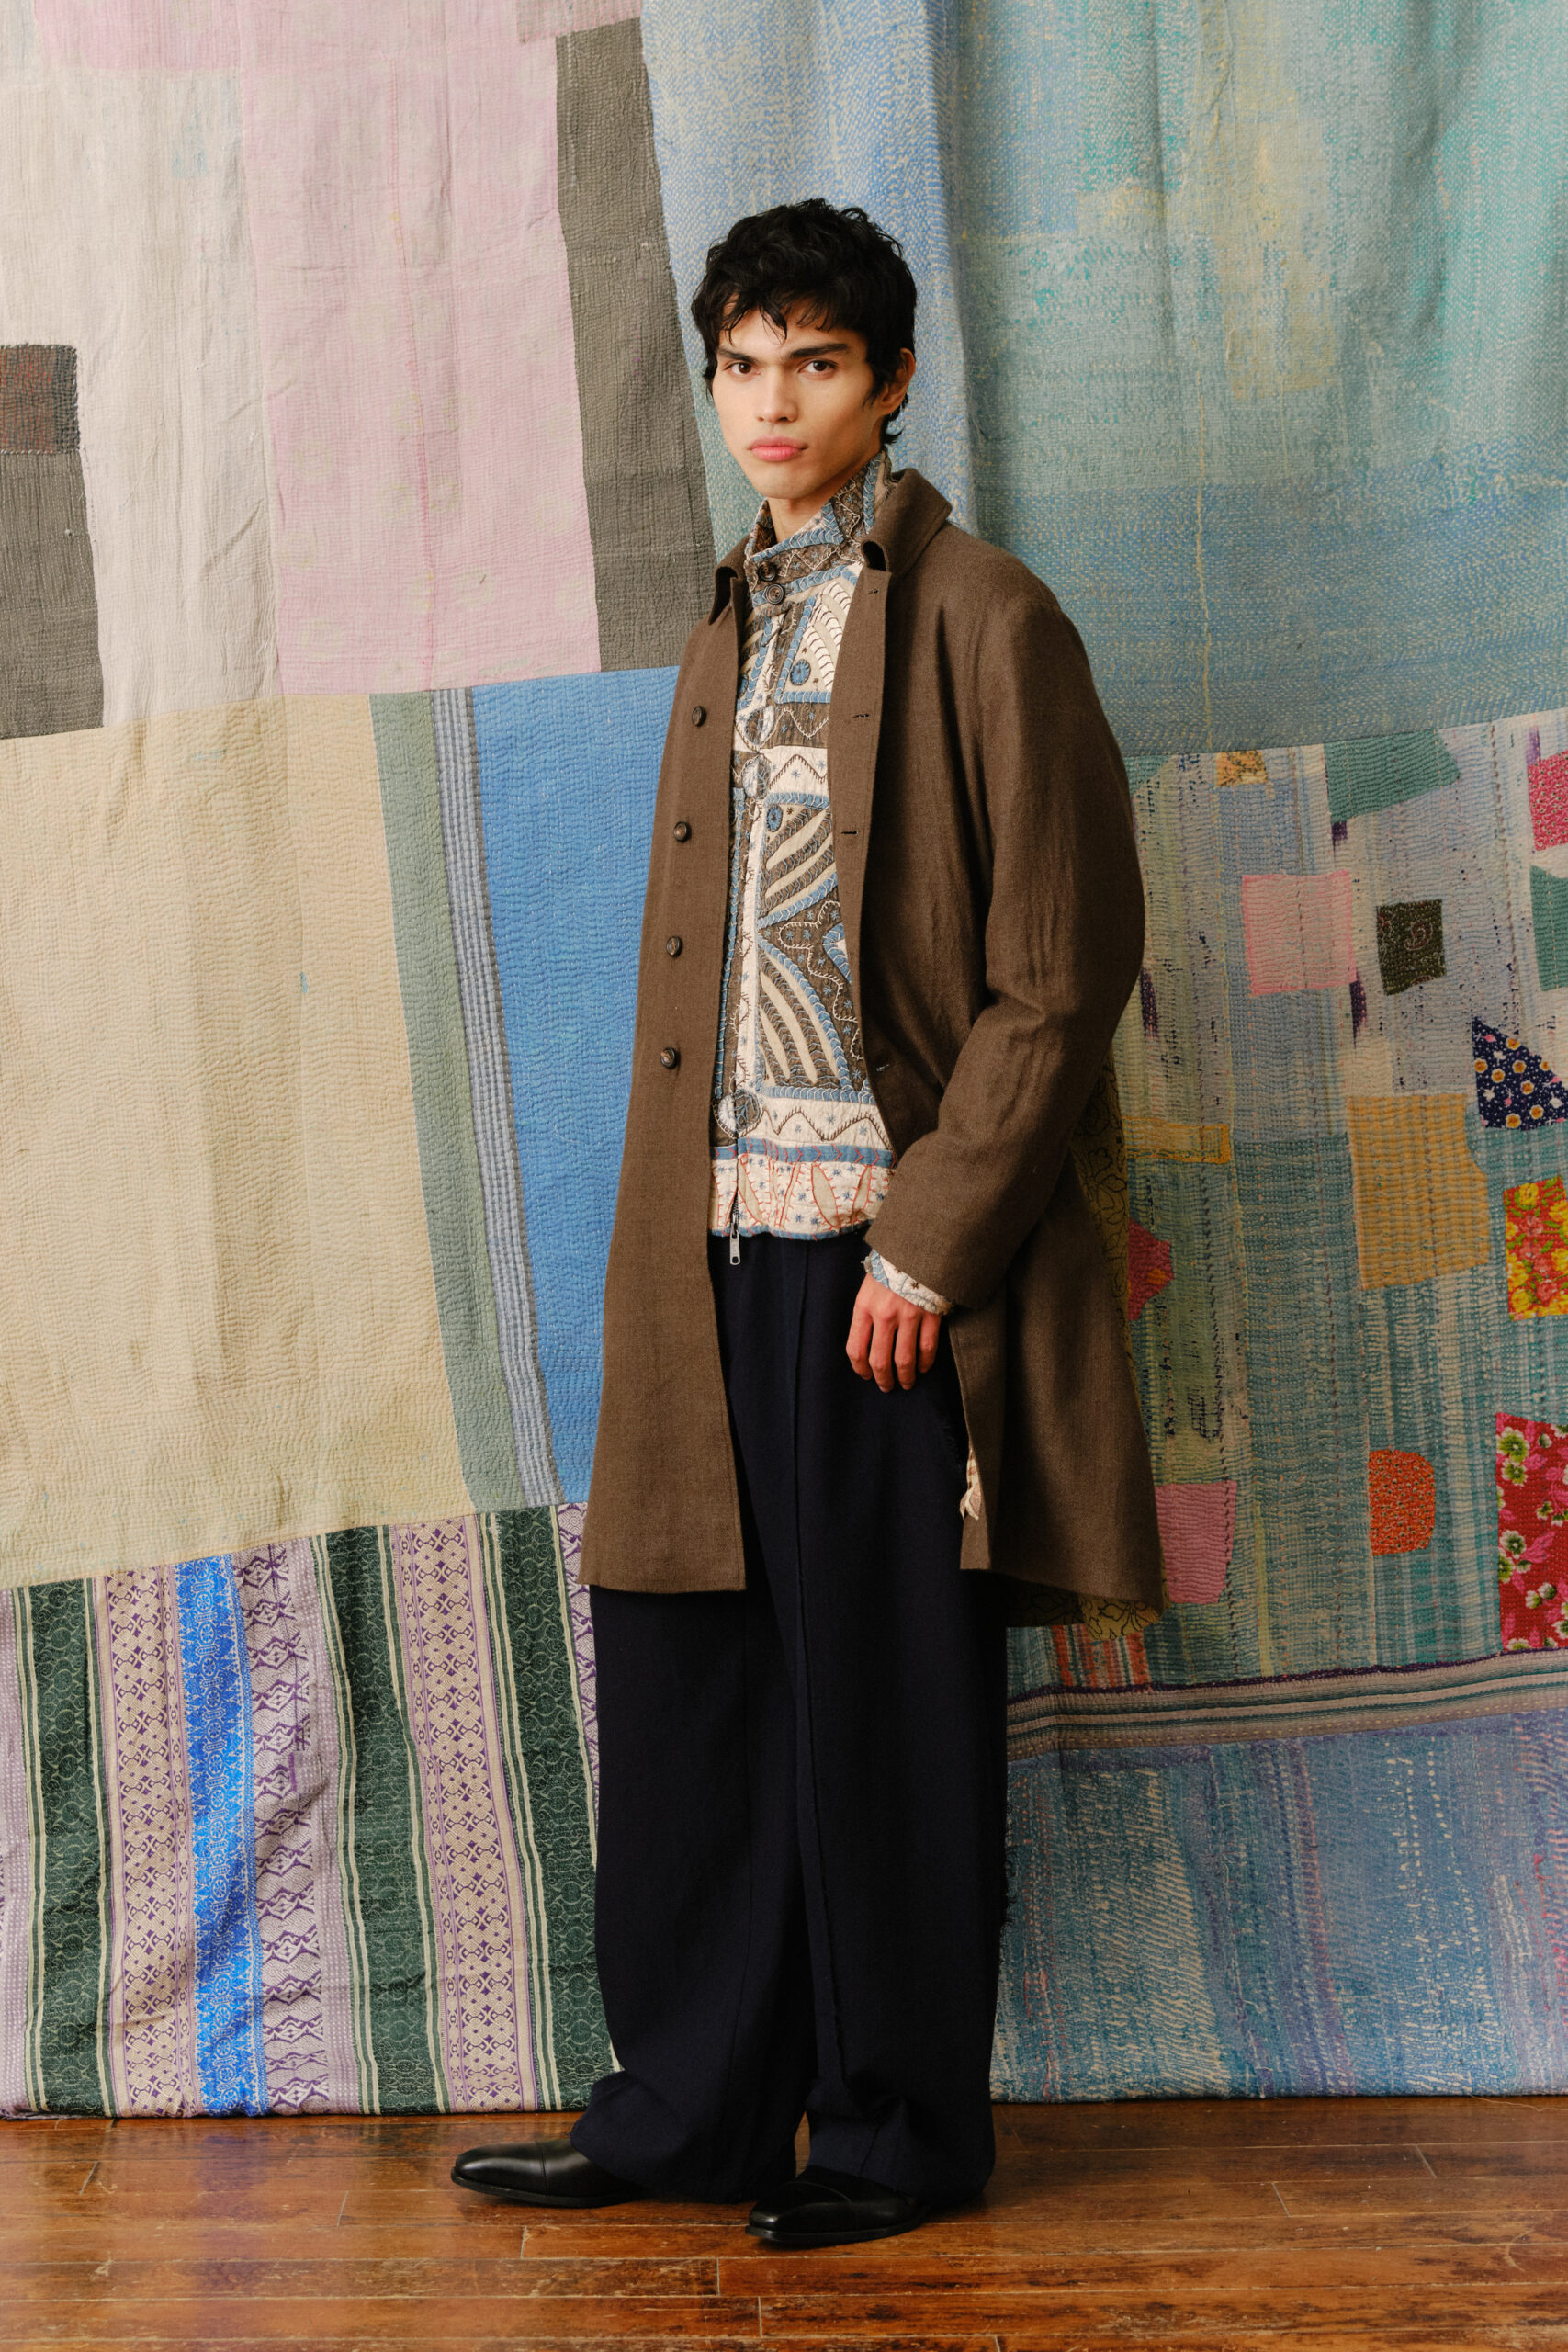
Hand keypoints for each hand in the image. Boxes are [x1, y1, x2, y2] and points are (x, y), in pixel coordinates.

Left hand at [846, 1274, 942, 1391]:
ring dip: (905, 1377)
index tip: (865, 1375)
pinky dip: (926, 1363)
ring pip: (904, 1360)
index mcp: (864, 1306)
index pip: (855, 1348)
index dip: (860, 1368)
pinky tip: (924, 1368)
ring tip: (907, 1383)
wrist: (920, 1245)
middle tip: (887, 1386)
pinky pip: (927, 1348)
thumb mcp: (870, 1284)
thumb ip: (867, 1310)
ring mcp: (909, 1316)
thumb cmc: (891, 1265)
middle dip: (883, 1379)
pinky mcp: (930, 1315)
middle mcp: (884, 1314)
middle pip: (879, 1360)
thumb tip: (867, 1340)